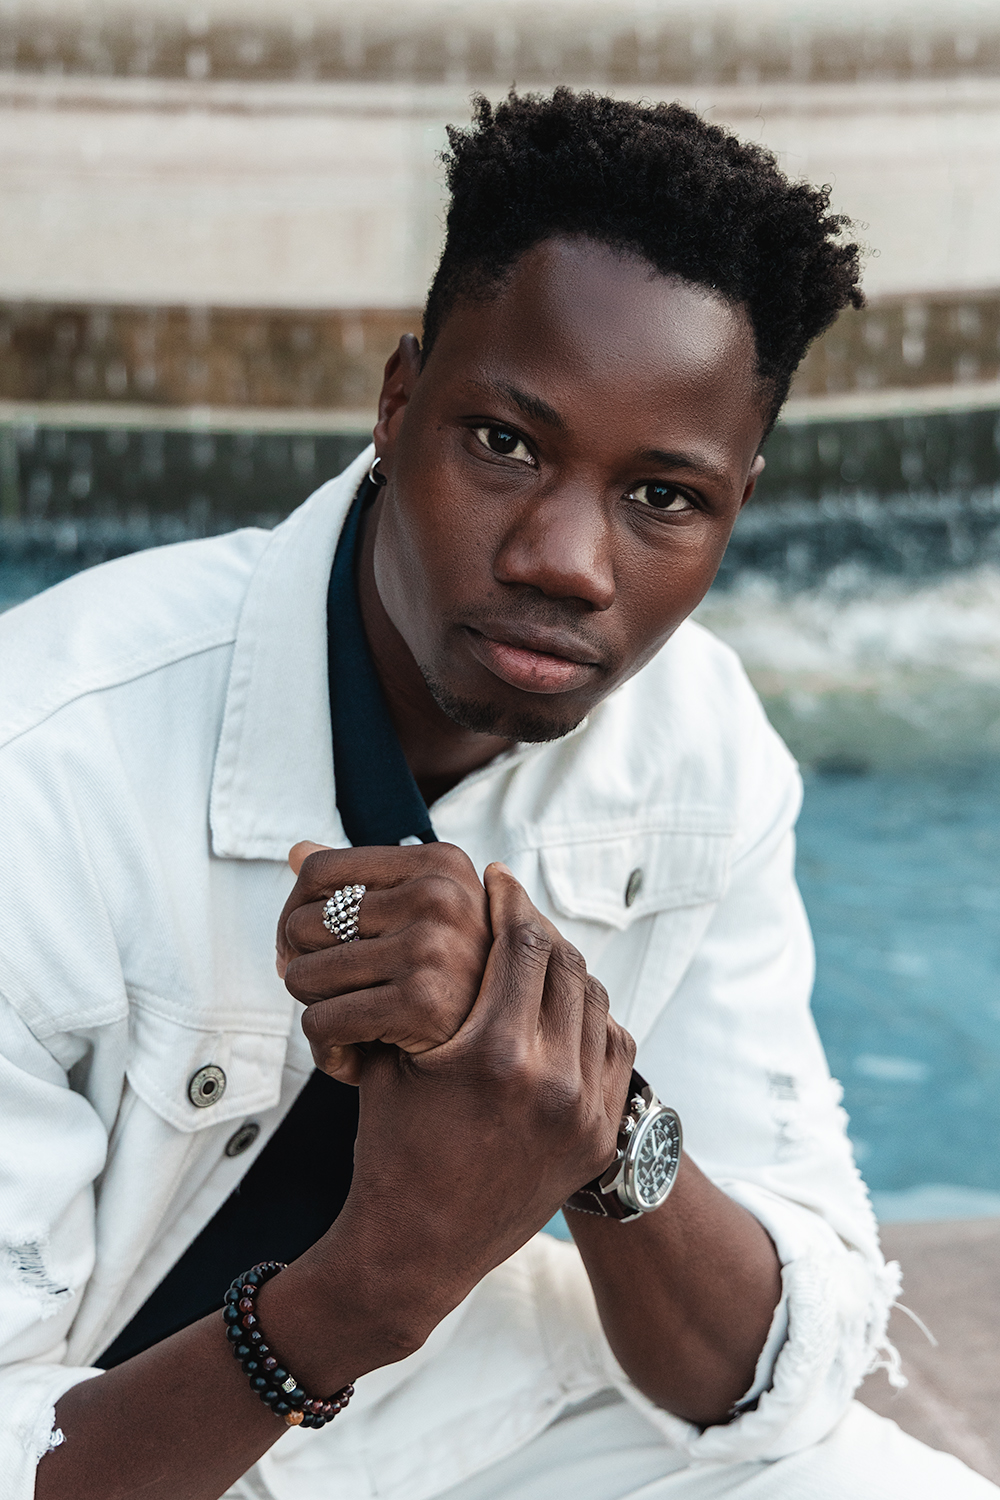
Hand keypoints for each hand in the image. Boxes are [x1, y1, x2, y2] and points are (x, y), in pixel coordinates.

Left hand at [276, 840, 491, 1082]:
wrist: (505, 1041)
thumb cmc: (452, 973)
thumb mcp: (423, 909)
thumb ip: (363, 880)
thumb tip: (296, 850)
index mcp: (438, 863)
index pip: (319, 870)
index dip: (295, 909)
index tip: (304, 946)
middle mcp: (439, 896)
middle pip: (303, 924)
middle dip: (304, 963)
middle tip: (332, 990)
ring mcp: (432, 948)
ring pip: (303, 976)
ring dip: (315, 1006)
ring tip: (347, 1017)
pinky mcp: (422, 1003)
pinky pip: (320, 1023)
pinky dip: (324, 1046)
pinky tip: (349, 1051)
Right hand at [330, 863, 636, 1310]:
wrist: (417, 1251)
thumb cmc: (389, 1149)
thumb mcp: (390, 1060)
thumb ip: (413, 986)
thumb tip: (412, 913)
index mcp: (494, 1053)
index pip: (523, 945)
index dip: (510, 902)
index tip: (497, 879)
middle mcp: (551, 1079)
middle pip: (566, 965)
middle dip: (539, 929)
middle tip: (516, 911)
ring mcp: (584, 1112)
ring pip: (597, 1003)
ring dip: (567, 971)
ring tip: (537, 955)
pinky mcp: (598, 1135)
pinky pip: (615, 1049)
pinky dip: (592, 1019)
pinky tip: (562, 1007)